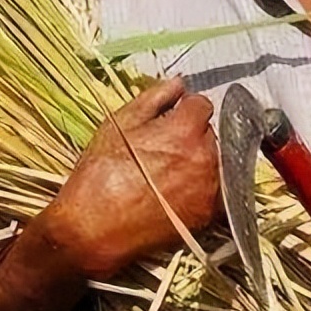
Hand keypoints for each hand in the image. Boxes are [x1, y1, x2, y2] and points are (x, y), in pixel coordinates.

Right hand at [41, 78, 219, 279]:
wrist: (94, 227)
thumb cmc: (101, 173)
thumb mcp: (120, 123)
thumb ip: (154, 98)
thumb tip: (179, 83)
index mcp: (185, 129)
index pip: (201, 104)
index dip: (183, 108)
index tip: (168, 118)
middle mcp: (205, 157)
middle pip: (210, 133)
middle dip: (191, 134)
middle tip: (162, 147)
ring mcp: (210, 188)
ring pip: (216, 161)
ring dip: (199, 161)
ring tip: (168, 172)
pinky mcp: (208, 215)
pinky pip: (217, 191)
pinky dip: (204, 187)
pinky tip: (179, 191)